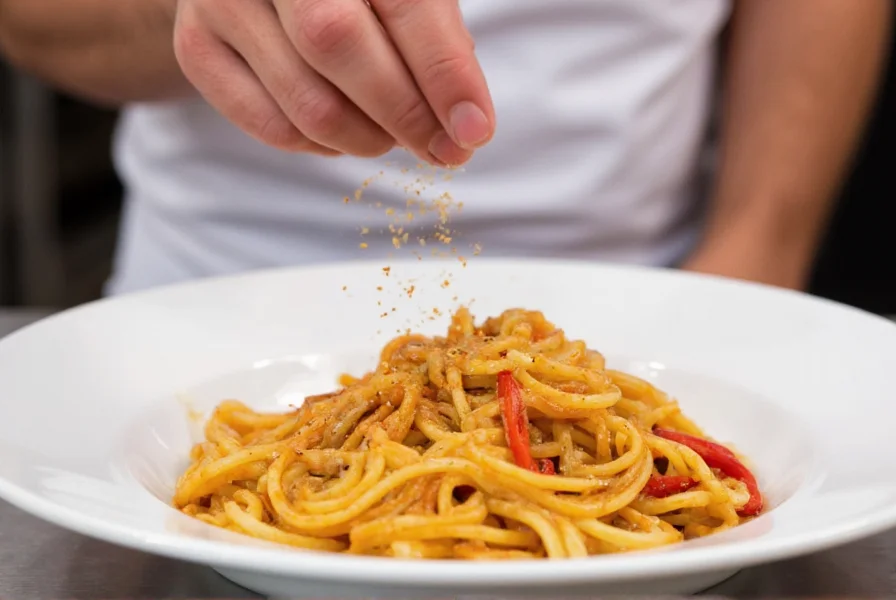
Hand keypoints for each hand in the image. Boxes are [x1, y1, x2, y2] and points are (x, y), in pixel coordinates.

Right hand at [173, 0, 493, 164]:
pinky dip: (322, 147)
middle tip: (442, 149)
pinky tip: (345, 132)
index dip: (442, 73)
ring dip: (367, 139)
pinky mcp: (197, 47)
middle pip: (337, 46)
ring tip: (392, 133)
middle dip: (403, 114)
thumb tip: (466, 125)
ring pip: (306, 103)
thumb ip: (438, 43)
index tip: (474, 129)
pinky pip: (271, 127)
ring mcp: (223, 0)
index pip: (403, 2)